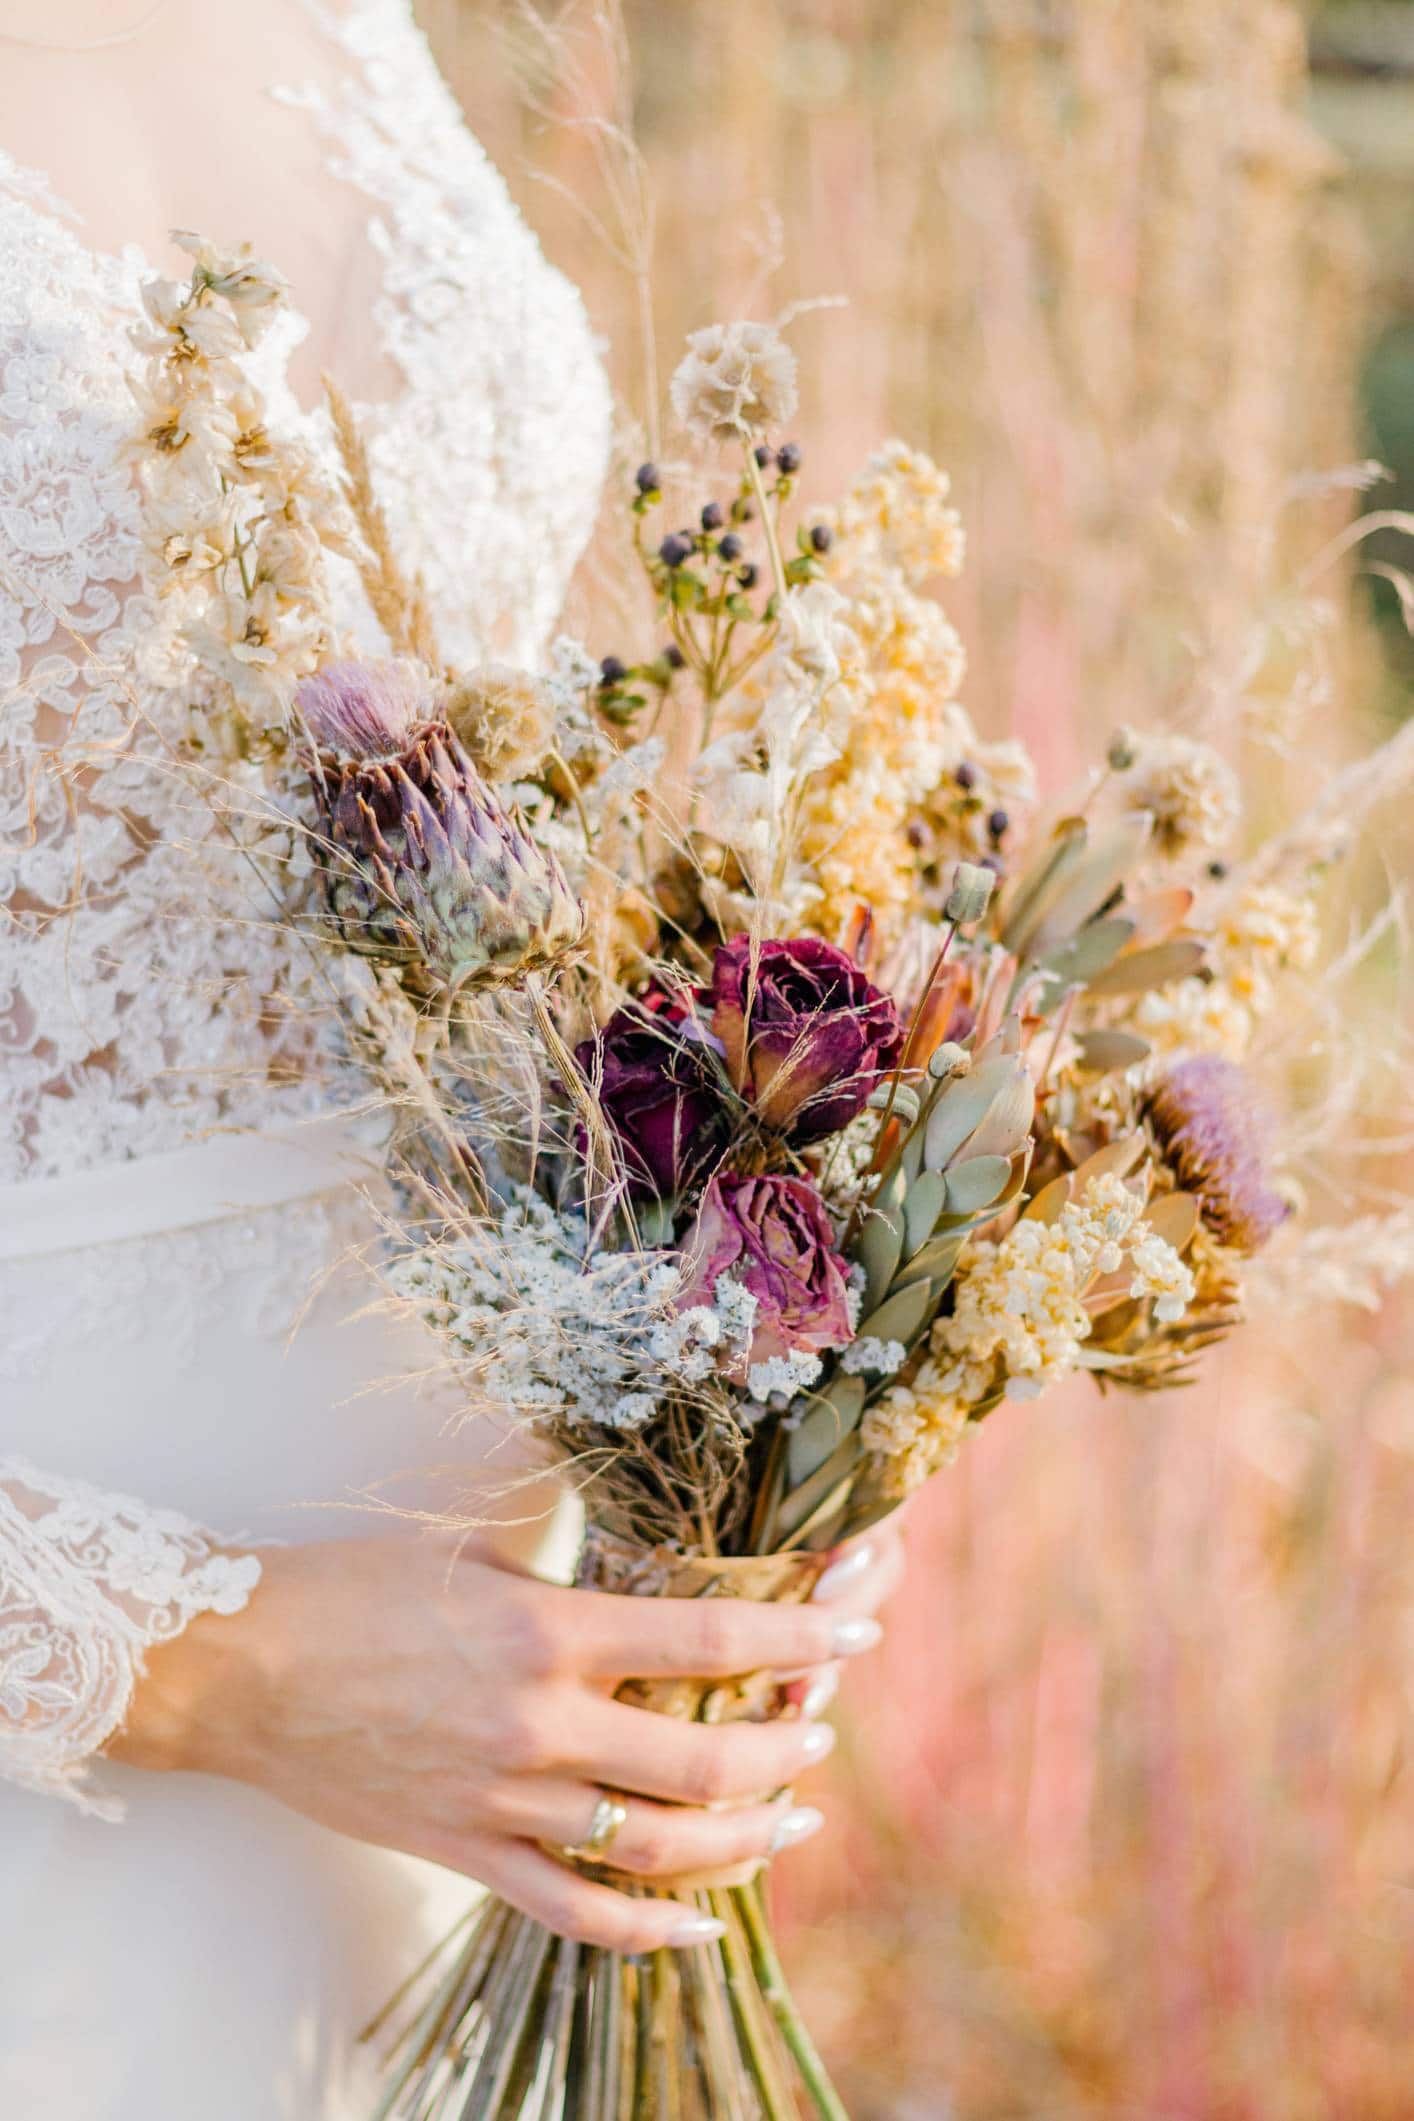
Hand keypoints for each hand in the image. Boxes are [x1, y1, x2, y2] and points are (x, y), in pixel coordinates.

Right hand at [110, 1526, 900, 1953]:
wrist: (246, 1666)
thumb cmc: (360, 1590)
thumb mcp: (480, 1557)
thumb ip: (570, 1584)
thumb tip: (658, 1584)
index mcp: (546, 1635)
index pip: (705, 1643)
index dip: (795, 1642)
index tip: (854, 1631)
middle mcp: (537, 1725)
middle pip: (701, 1761)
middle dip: (783, 1750)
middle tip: (818, 1731)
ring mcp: (503, 1802)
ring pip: (655, 1848)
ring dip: (742, 1839)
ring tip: (791, 1817)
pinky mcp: (467, 1853)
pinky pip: (574, 1913)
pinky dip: (650, 1928)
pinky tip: (703, 1923)